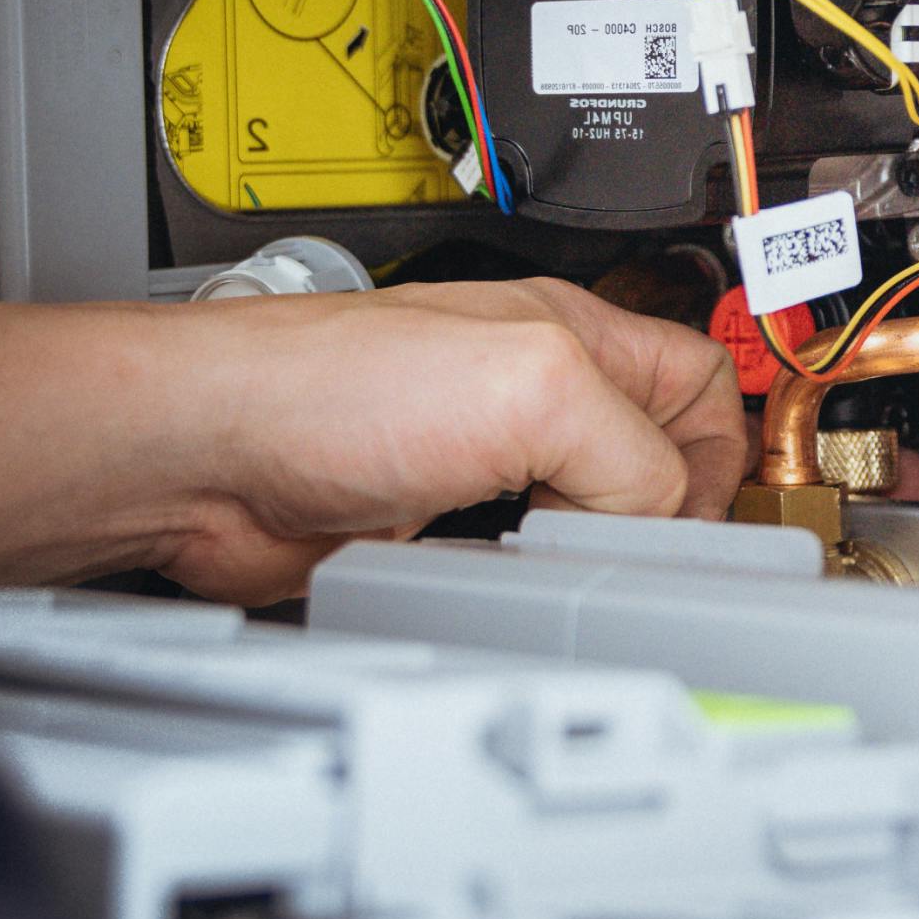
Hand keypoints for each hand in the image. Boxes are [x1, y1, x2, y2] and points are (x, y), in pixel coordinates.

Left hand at [157, 278, 745, 603]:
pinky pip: (514, 562)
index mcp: (568, 333)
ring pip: (581, 516)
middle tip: (641, 549)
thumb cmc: (324, 384)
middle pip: (648, 456)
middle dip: (661, 508)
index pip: (698, 378)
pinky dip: (527, 582)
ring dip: (589, 551)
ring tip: (569, 565)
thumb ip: (630, 451)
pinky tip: (508, 585)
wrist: (199, 457)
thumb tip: (654, 519)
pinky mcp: (431, 527)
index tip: (707, 507)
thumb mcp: (532, 390)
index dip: (718, 444)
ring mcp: (478, 462)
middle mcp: (526, 392)